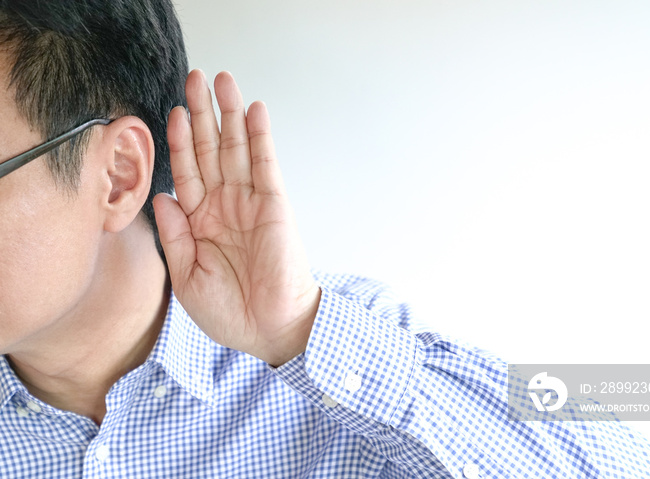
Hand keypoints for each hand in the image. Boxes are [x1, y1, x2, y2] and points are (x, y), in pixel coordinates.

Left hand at [153, 69, 319, 366]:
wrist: (269, 329)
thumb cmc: (229, 311)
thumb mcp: (187, 277)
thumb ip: (174, 236)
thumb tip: (161, 197)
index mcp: (200, 223)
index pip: (187, 172)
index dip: (181, 141)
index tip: (174, 112)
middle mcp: (225, 206)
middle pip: (211, 150)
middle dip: (203, 114)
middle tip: (196, 79)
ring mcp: (250, 202)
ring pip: (237, 149)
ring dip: (229, 115)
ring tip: (222, 81)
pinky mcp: (275, 204)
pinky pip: (265, 164)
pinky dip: (260, 137)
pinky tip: (253, 111)